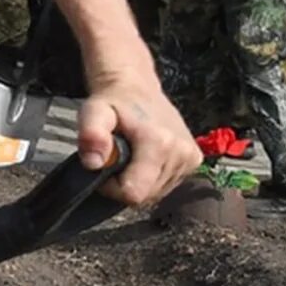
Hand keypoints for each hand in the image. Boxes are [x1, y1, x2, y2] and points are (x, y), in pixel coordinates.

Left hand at [73, 63, 199, 209]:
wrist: (137, 89)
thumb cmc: (112, 102)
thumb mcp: (93, 112)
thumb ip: (91, 135)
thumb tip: (93, 163)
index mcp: (159, 143)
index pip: (134, 193)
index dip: (112, 188)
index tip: (105, 167)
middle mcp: (181, 153)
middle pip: (145, 196)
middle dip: (124, 183)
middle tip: (116, 158)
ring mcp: (191, 158)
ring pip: (156, 193)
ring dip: (138, 180)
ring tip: (130, 154)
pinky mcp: (194, 160)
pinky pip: (166, 185)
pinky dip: (151, 176)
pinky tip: (145, 156)